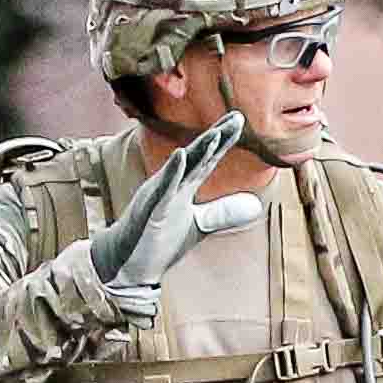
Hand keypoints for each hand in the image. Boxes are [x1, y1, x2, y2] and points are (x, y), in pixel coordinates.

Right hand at [83, 115, 262, 318]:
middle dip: (216, 137)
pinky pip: (161, 189)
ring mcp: (159, 196)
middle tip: (236, 117)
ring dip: (198, 150)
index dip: (224, 140)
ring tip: (217, 133)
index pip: (207, 159)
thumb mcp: (199, 225)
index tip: (239, 120)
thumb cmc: (159, 241)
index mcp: (184, 187)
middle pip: (197, 156)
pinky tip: (181, 155)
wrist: (126, 265)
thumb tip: (256, 205)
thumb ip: (224, 213)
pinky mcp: (150, 212)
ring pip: (181, 168)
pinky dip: (172, 172)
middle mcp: (171, 185)